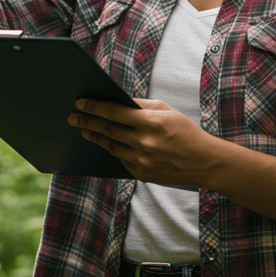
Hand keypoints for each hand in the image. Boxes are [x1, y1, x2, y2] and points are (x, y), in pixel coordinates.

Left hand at [68, 99, 223, 187]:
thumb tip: (117, 102)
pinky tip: (105, 142)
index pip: (114, 113)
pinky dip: (113, 149)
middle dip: (87, 122)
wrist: (203, 162)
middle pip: (107, 130)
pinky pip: (121, 159)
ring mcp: (142, 161)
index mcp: (150, 123)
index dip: (94, 107)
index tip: (79, 103)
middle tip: (72, 117)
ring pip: (111, 146)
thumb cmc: (185, 131)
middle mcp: (143, 143)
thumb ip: (141, 106)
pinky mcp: (141, 173)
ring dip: (95, 137)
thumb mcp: (166, 111)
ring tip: (84, 130)